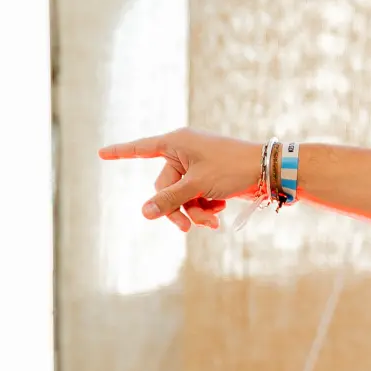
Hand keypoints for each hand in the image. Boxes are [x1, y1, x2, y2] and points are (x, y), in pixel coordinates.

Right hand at [97, 128, 262, 232]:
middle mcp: (185, 152)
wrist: (270, 171)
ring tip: (211, 221)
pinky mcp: (211, 179)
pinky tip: (220, 212)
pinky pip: (197, 197)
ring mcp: (198, 166)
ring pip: (182, 197)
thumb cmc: (233, 169)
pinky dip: (205, 208)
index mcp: (177, 143)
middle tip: (188, 228)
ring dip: (194, 212)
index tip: (100, 153)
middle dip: (177, 208)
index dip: (121, 152)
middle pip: (164, 187)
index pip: (141, 149)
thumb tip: (144, 212)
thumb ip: (168, 199)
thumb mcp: (196, 186)